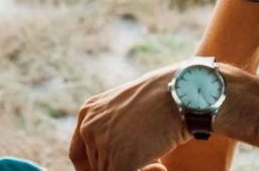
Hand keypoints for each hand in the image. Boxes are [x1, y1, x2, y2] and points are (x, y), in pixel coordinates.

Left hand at [70, 63, 191, 170]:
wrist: (180, 96)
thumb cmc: (163, 98)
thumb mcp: (127, 108)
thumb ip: (111, 128)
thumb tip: (111, 158)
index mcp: (88, 112)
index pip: (77, 153)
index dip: (90, 168)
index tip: (107, 170)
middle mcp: (89, 127)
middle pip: (94, 167)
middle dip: (119, 167)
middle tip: (150, 162)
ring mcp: (102, 144)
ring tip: (156, 160)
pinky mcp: (119, 161)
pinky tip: (161, 167)